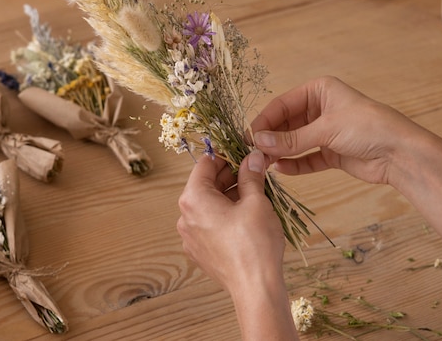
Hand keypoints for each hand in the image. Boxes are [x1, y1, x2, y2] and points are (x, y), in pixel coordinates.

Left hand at [177, 150, 295, 339]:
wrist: (255, 288)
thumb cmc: (255, 244)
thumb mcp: (256, 202)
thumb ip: (251, 175)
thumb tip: (252, 157)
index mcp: (193, 199)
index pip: (204, 164)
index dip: (225, 155)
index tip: (242, 152)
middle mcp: (185, 217)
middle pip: (206, 185)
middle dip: (230, 176)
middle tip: (254, 170)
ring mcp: (191, 237)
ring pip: (209, 206)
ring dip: (230, 195)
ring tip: (255, 192)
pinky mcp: (200, 252)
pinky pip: (210, 224)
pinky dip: (226, 215)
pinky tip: (247, 215)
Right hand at [251, 76, 441, 249]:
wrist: (401, 154)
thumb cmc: (368, 127)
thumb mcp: (326, 129)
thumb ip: (291, 138)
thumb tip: (258, 142)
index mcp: (319, 91)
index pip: (282, 104)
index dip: (264, 120)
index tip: (249, 137)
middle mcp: (320, 109)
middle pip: (286, 124)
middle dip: (271, 138)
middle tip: (254, 154)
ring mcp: (325, 132)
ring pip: (294, 142)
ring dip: (280, 152)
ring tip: (264, 164)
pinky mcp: (331, 153)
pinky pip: (305, 158)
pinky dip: (294, 164)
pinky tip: (281, 170)